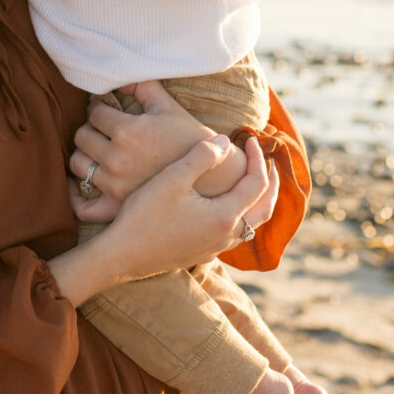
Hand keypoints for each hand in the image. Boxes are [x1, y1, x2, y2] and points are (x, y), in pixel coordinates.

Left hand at [70, 80, 215, 222]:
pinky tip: (79, 185)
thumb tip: (118, 76)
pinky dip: (75, 196)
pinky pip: (82, 207)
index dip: (101, 109)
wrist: (212, 177)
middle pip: (82, 137)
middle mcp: (117, 159)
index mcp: (127, 132)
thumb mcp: (167, 106)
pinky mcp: (116, 207)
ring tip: (98, 151)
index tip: (108, 111)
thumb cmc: (189, 137)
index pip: (94, 113)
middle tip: (103, 130)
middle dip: (91, 130)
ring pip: (78, 164)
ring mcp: (114, 185)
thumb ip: (141, 85)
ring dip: (84, 155)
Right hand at [105, 136, 275, 279]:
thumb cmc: (144, 215)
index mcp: (224, 216)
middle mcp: (227, 236)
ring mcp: (216, 248)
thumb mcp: (172, 179)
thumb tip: (225, 141)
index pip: (257, 183)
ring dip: (258, 199)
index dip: (257, 157)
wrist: (122, 255)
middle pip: (265, 208)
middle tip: (269, 161)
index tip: (249, 138)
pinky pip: (236, 232)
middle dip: (270, 182)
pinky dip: (243, 212)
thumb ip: (202, 157)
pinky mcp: (204, 253)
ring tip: (253, 180)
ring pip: (252, 223)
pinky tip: (226, 203)